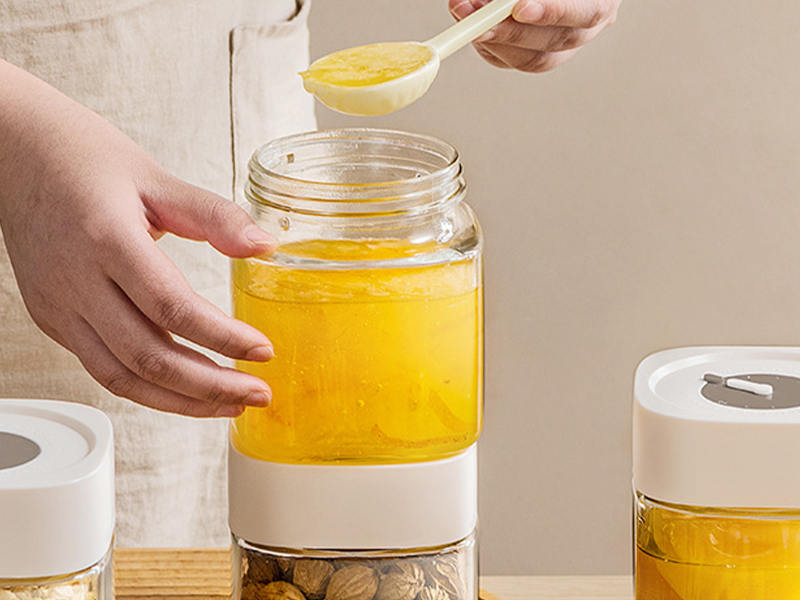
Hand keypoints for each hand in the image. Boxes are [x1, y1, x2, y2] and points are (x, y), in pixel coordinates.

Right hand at [0, 59, 274, 417]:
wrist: (20, 155)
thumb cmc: (87, 161)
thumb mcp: (159, 178)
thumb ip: (215, 215)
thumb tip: (265, 246)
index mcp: (106, 240)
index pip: (171, 308)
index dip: (222, 338)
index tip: (261, 351)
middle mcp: (75, 281)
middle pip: (148, 357)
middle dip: (210, 386)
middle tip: (257, 393)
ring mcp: (58, 306)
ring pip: (121, 377)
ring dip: (181, 400)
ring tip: (228, 403)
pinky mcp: (52, 319)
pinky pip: (102, 368)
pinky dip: (148, 388)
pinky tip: (185, 387)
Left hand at [449, 0, 619, 71]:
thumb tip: (490, 0)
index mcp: (601, 0)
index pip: (587, 13)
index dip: (553, 13)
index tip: (519, 8)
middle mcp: (586, 27)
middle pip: (553, 43)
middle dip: (509, 31)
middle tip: (475, 16)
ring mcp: (562, 45)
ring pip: (531, 59)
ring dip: (492, 38)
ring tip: (463, 12)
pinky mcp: (534, 55)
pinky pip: (511, 60)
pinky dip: (487, 43)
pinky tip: (471, 22)